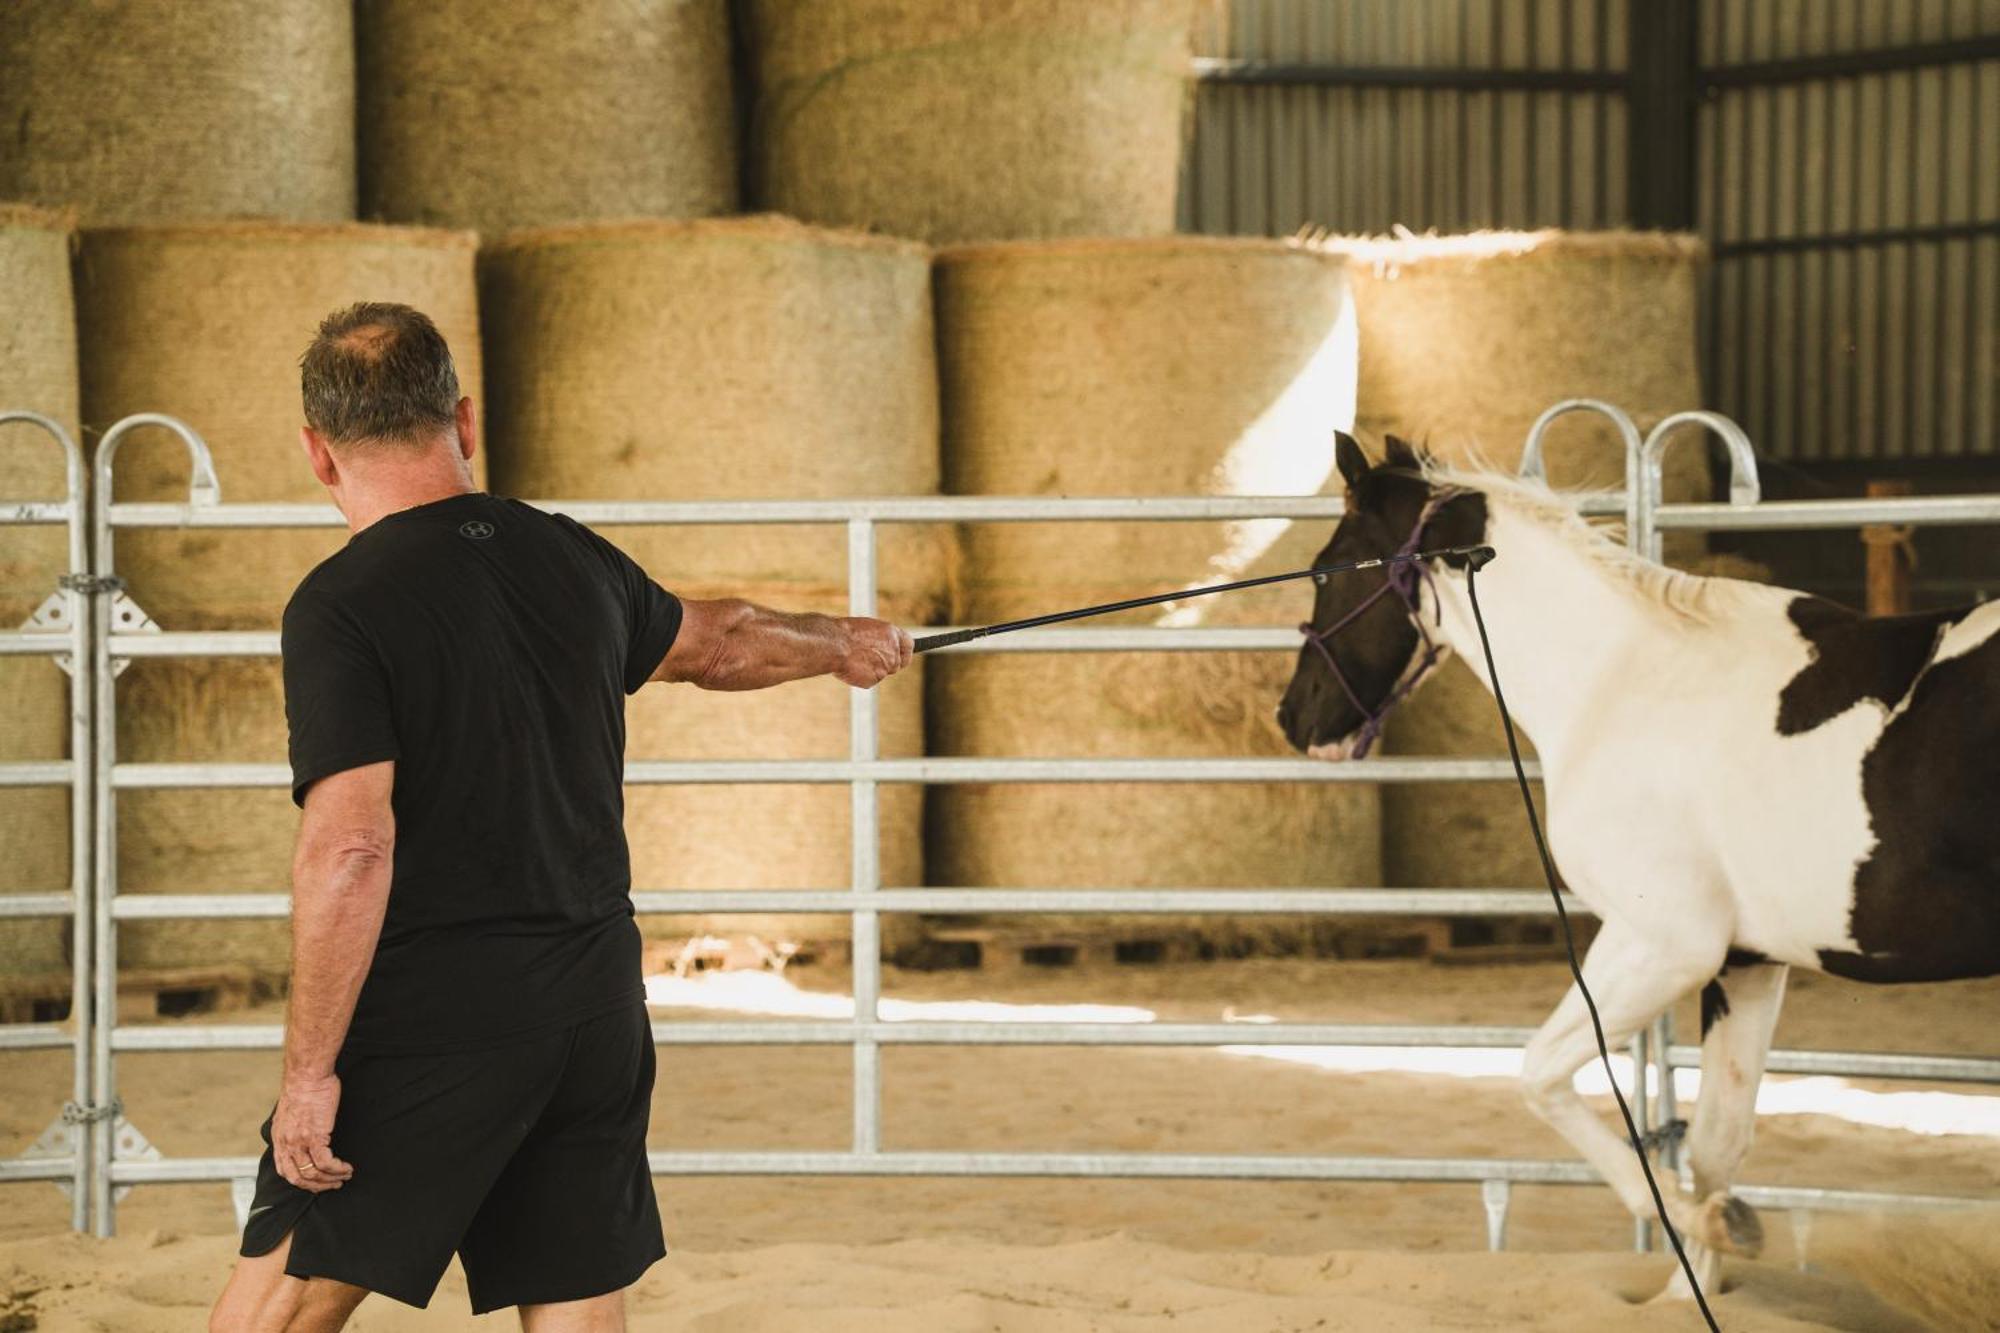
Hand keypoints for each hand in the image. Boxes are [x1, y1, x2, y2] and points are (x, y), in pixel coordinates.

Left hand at [271, 1071, 352, 1192]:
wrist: (307, 1075)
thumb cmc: (304, 1086)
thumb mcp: (290, 1110)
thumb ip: (293, 1125)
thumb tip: (302, 1131)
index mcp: (279, 1138)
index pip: (284, 1170)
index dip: (300, 1180)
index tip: (315, 1181)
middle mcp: (286, 1143)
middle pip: (297, 1177)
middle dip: (316, 1186)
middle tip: (332, 1185)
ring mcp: (299, 1142)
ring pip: (312, 1173)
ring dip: (330, 1179)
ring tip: (344, 1176)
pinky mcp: (315, 1136)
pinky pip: (325, 1162)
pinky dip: (337, 1169)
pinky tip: (346, 1167)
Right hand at [836, 617, 912, 687]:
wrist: (834, 644)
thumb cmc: (845, 633)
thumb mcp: (867, 629)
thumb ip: (879, 640)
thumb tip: (881, 648)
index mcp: (892, 634)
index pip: (909, 645)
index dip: (905, 652)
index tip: (901, 656)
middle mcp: (893, 651)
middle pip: (896, 663)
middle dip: (886, 664)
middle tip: (869, 660)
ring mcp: (885, 667)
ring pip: (881, 673)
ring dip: (871, 669)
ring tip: (854, 659)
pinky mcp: (874, 680)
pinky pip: (870, 680)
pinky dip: (861, 677)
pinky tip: (851, 667)